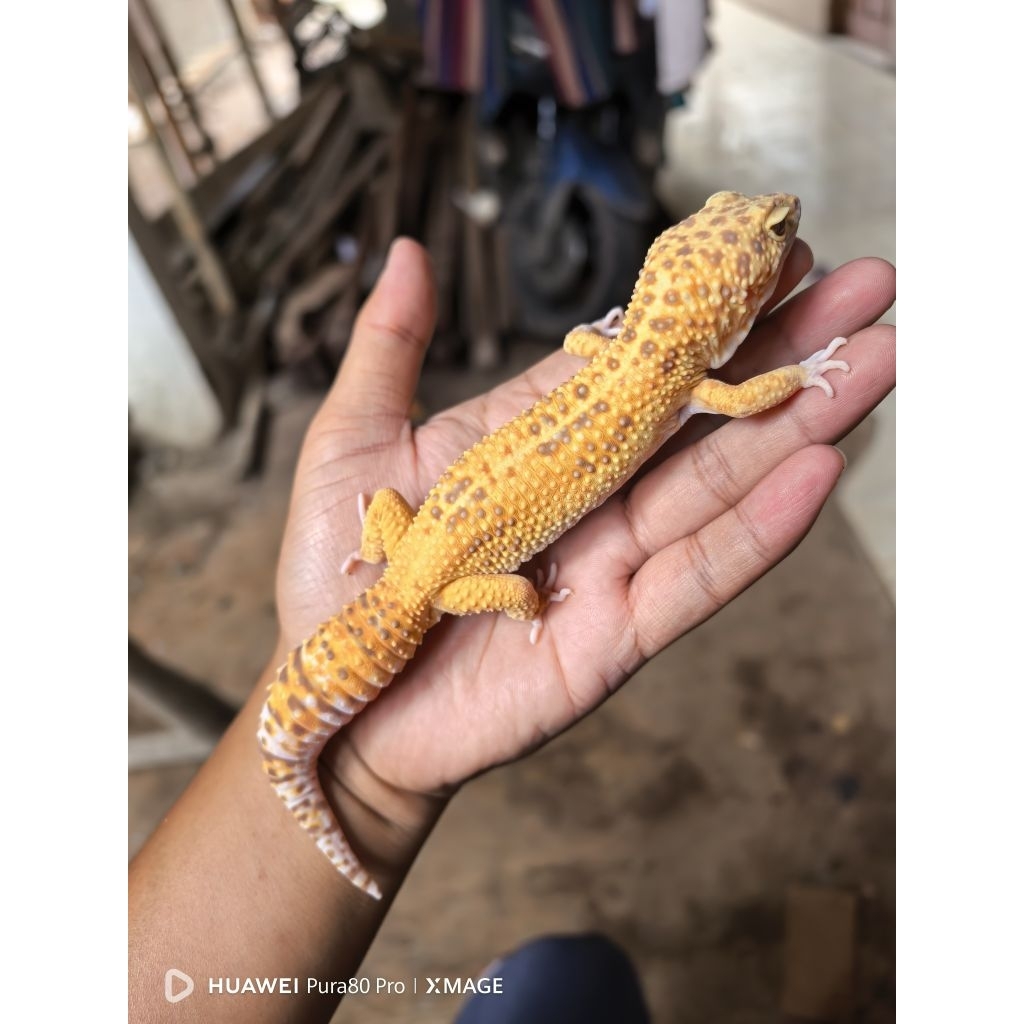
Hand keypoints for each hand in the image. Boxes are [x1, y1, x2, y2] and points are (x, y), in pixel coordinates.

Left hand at [275, 239, 894, 808]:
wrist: (339, 699)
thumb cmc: (336, 574)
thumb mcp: (351, 444)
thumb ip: (389, 350)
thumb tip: (412, 251)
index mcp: (534, 442)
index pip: (637, 365)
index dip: (705, 313)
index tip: (774, 256)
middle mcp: (587, 493)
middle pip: (699, 414)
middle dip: (786, 352)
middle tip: (871, 290)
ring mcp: (610, 562)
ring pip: (718, 484)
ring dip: (800, 425)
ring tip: (878, 361)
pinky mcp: (616, 635)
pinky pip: (697, 576)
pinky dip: (758, 530)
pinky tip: (819, 471)